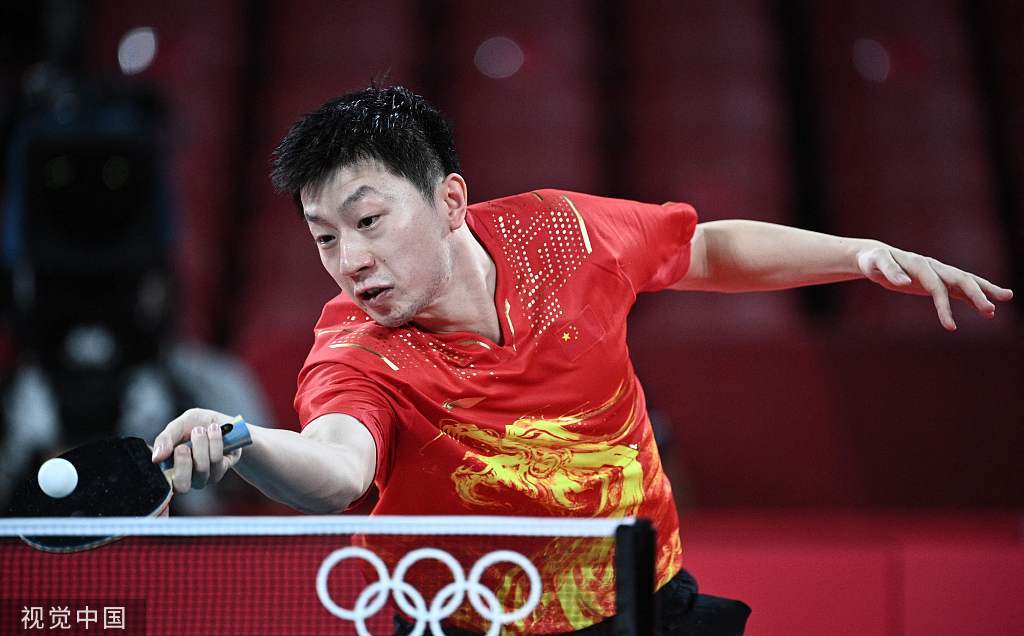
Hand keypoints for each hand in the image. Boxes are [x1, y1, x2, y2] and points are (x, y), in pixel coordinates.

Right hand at [151, 408, 243, 492]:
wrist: (222, 421)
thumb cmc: (196, 425)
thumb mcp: (177, 426)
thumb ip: (164, 440)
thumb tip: (156, 458)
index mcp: (168, 468)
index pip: (163, 484)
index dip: (165, 474)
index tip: (174, 450)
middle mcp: (185, 477)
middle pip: (182, 485)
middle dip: (184, 462)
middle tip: (184, 445)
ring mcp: (203, 476)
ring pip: (201, 468)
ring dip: (201, 444)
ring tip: (202, 429)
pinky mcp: (219, 471)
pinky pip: (216, 459)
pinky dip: (215, 440)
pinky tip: (214, 429)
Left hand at [856, 243, 1013, 330]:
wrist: (874, 256)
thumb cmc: (873, 260)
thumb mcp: (875, 264)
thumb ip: (889, 271)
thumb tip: (904, 282)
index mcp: (919, 264)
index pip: (936, 286)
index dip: (943, 306)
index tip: (950, 327)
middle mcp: (933, 266)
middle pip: (959, 279)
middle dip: (975, 295)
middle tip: (990, 311)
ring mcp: (938, 272)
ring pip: (966, 281)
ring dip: (984, 291)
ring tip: (1006, 299)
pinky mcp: (938, 280)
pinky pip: (960, 288)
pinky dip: (974, 296)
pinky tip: (990, 308)